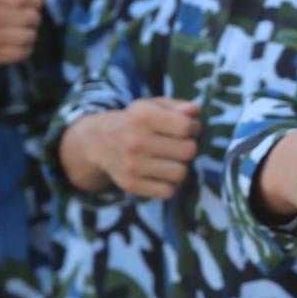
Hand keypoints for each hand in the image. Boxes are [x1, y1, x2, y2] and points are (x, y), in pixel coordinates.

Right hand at [0, 0, 42, 67]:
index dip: (35, 2)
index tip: (32, 4)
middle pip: (29, 17)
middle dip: (35, 18)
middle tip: (29, 19)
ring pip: (28, 36)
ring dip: (32, 34)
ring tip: (24, 32)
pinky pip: (21, 53)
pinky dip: (26, 49)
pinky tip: (19, 45)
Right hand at [68, 98, 200, 199]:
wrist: (100, 142)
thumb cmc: (135, 122)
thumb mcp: (151, 106)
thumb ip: (177, 106)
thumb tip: (196, 110)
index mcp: (142, 115)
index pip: (185, 127)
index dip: (195, 128)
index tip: (192, 129)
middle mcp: (136, 140)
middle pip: (188, 151)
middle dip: (190, 147)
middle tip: (183, 145)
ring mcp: (132, 165)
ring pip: (181, 173)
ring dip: (182, 167)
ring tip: (174, 160)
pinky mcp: (132, 185)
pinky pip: (168, 191)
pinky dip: (172, 184)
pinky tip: (166, 174)